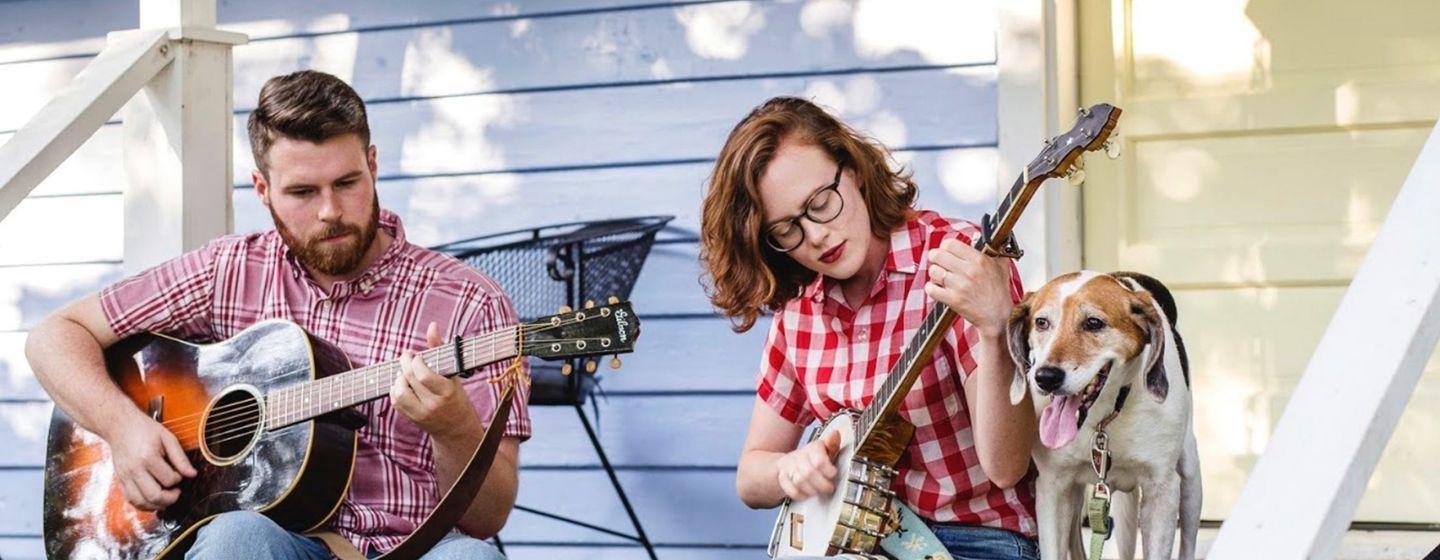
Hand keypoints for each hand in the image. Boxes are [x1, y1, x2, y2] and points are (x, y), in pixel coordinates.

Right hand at [104, 412, 195, 510]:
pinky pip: (131, 500)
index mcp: (148, 457)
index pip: (168, 480)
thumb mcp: (167, 438)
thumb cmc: (144, 430)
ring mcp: (125, 476)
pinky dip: (143, 504)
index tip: (179, 474)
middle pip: (154, 496)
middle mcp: (134, 470)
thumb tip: (192, 474)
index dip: (178, 480)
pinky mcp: (120, 480)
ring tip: (166, 497)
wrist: (120, 426)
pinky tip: (153, 499)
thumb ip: (180, 458)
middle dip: (170, 499)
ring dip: (156, 505)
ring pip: (141, 502)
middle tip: (176, 492)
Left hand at [390, 322, 482, 439]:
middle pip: (409, 380)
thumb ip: (440, 349)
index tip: (417, 355)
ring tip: (405, 372)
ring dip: (398, 378)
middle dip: (404, 363)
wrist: (456, 428)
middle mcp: (433, 404)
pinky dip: (395, 389)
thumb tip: (432, 325)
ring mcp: (421, 413)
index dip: (415, 362)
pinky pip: (396, 402)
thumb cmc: (456, 395)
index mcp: (447, 391)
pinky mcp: (412, 419)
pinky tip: (403, 384)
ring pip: (399, 392)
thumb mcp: (453, 373)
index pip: (423, 375)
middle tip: (407, 357)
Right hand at [775, 430, 841, 500]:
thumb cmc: (812, 458)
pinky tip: (807, 494)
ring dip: (812, 490)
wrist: (790, 463)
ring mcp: (789, 467)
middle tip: (829, 488)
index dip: (829, 471)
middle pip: (809, 473)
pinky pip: (791, 489)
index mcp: (812, 448)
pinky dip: (801, 495)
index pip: (819, 461)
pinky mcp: (782, 478)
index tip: (833, 474)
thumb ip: (832, 445)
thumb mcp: (825, 450)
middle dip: (822, 485)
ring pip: (799, 482)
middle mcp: (799, 457)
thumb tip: (835, 434)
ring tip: (819, 491)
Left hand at [924, 238, 1014, 337]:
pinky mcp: (953, 300)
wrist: (998, 316)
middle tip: (939, 263)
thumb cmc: (999, 291)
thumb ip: (991, 248)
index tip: (946, 251)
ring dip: (935, 274)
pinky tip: (938, 288)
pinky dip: (931, 288)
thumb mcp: (1001, 265)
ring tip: (941, 278)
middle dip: (935, 258)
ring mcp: (960, 286)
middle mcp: (968, 271)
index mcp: (979, 260)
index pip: (950, 244)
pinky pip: (931, 289)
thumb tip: (977, 235)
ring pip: (933, 271)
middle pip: (937, 255)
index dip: (945, 247)